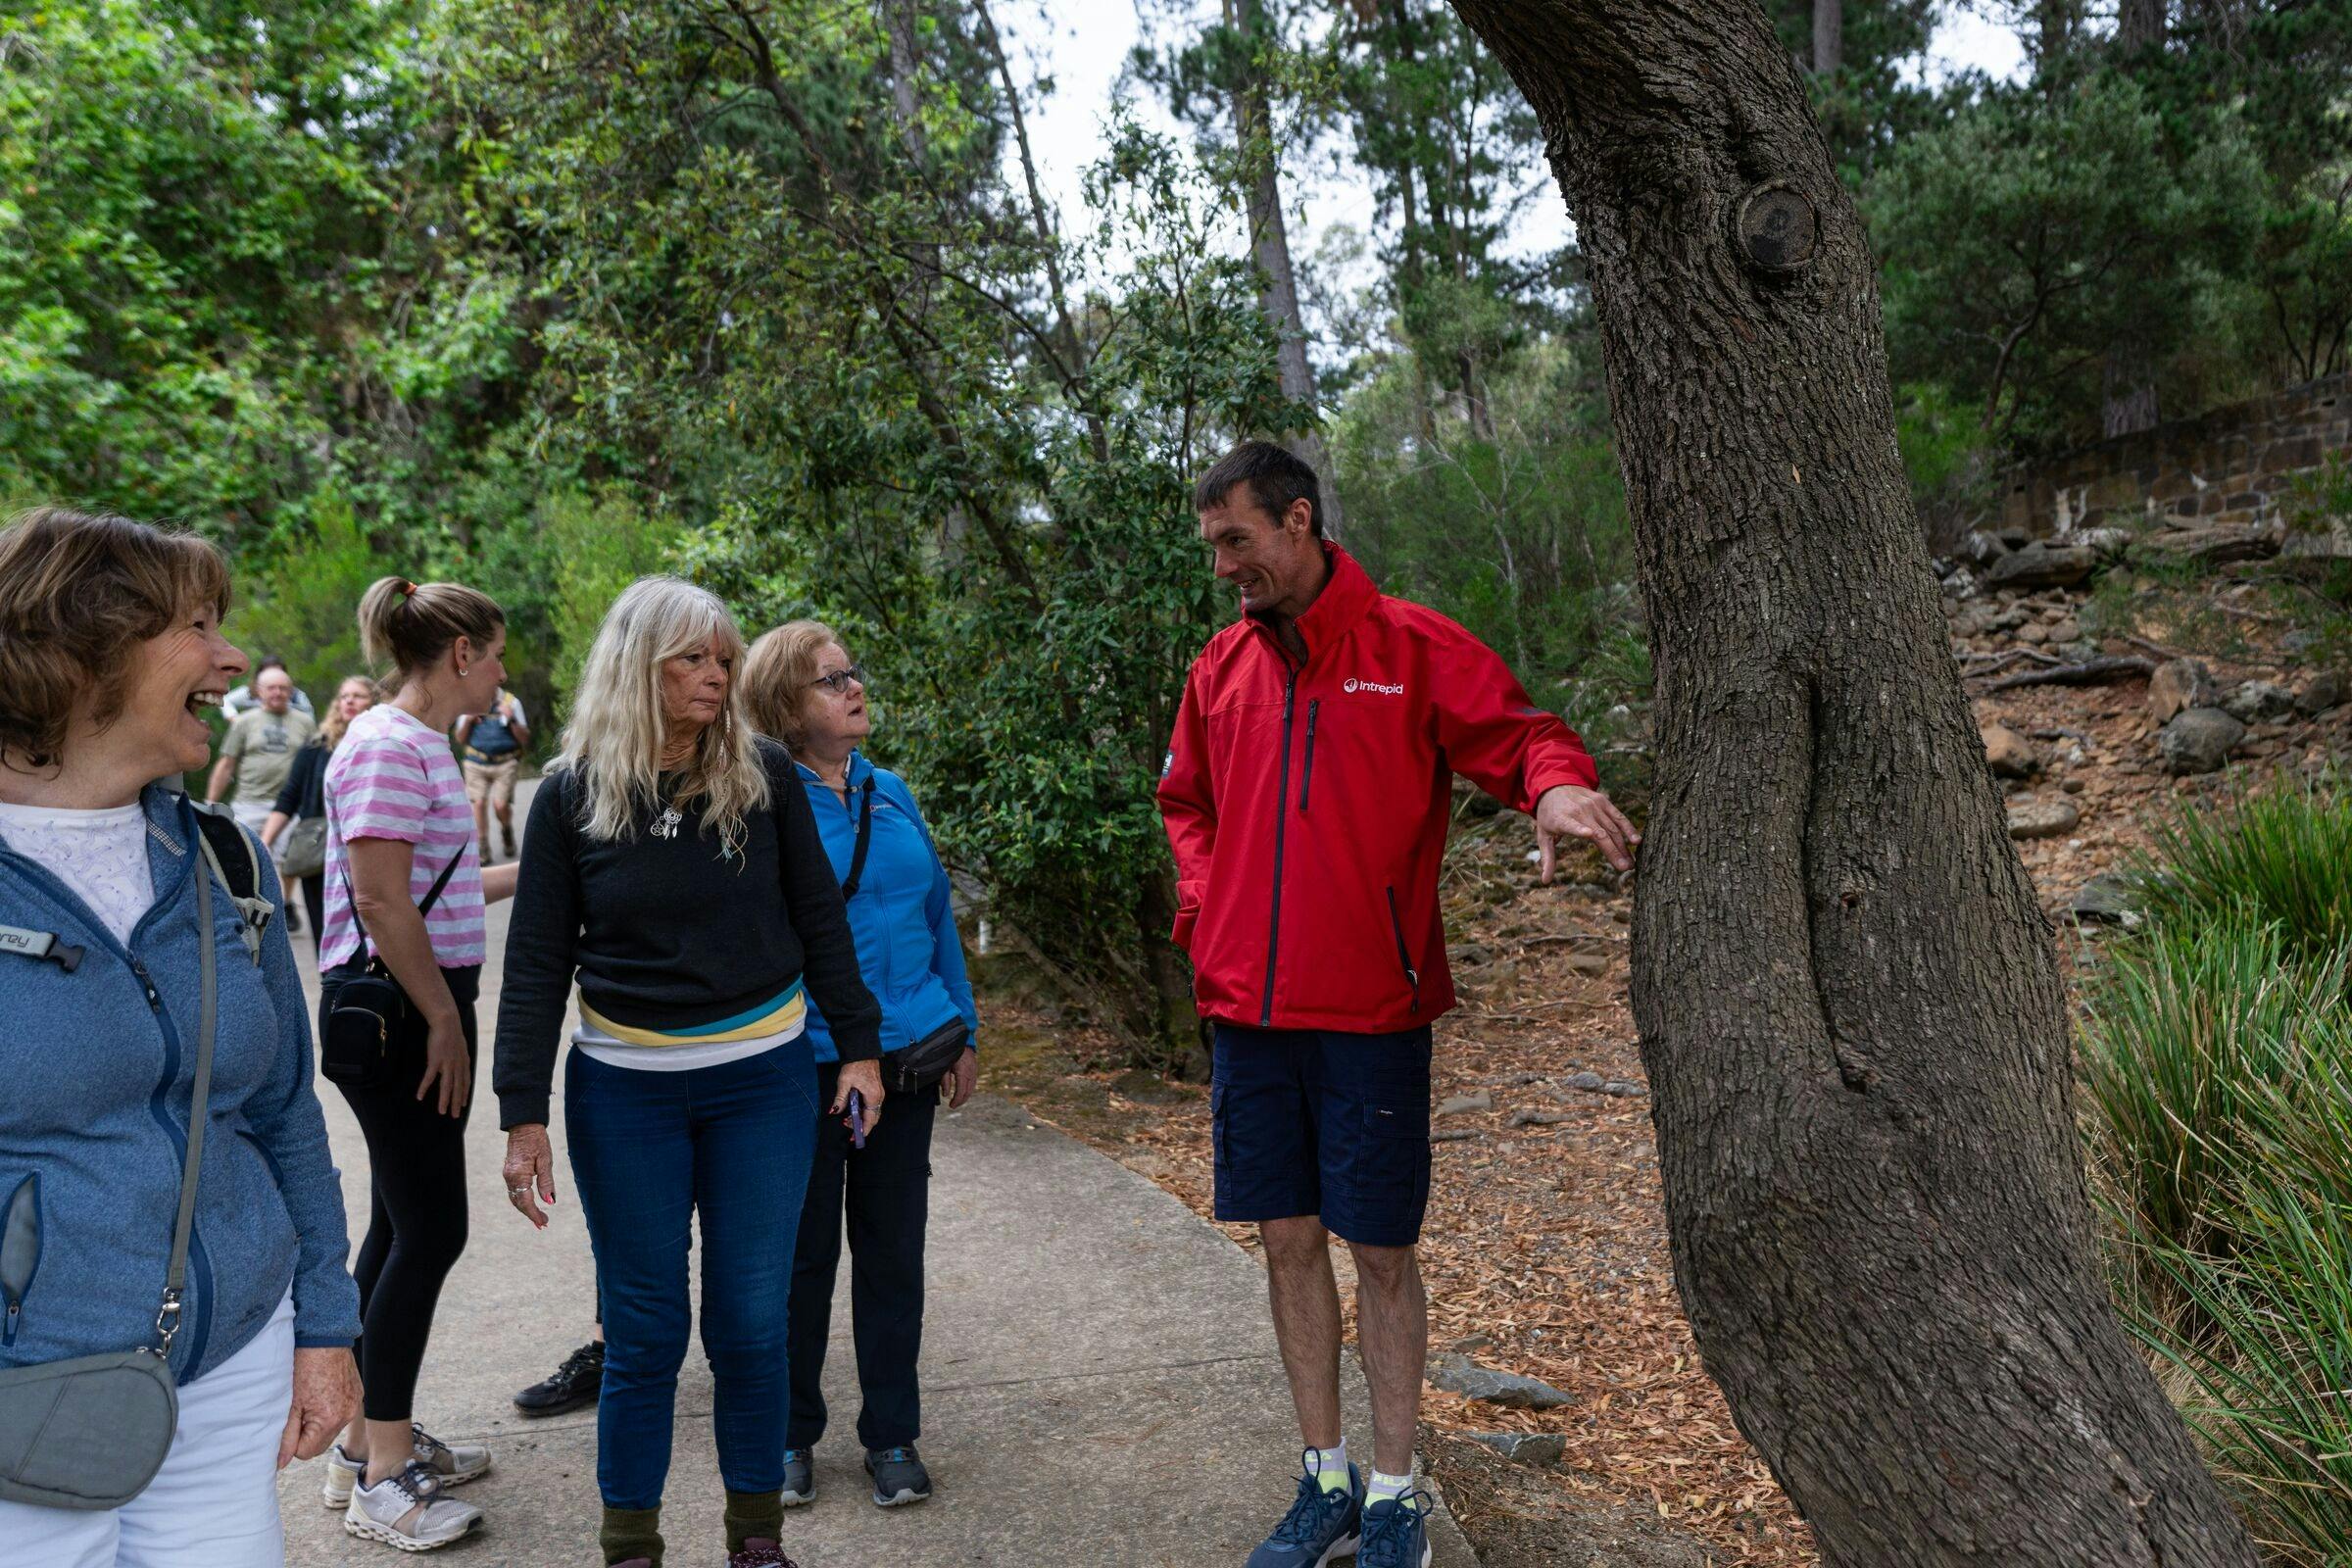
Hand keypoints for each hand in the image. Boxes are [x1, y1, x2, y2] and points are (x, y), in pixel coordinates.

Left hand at [279, 1347, 359, 1468]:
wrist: (324, 1336)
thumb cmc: (304, 1365)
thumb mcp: (288, 1403)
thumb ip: (285, 1436)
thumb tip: (280, 1462)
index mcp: (330, 1420)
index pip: (305, 1453)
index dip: (292, 1442)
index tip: (287, 1423)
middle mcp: (347, 1415)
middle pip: (319, 1444)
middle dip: (305, 1435)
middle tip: (296, 1411)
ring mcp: (355, 1404)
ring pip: (330, 1429)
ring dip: (318, 1422)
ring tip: (309, 1399)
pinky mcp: (357, 1394)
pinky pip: (340, 1412)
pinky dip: (329, 1409)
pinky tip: (321, 1392)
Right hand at [417, 1012, 470, 1117]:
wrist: (447, 1021)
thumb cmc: (451, 1031)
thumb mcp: (460, 1045)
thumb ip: (460, 1055)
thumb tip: (460, 1059)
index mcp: (463, 1062)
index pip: (465, 1081)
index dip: (465, 1093)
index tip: (464, 1104)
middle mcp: (458, 1066)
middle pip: (458, 1088)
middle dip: (457, 1103)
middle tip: (455, 1116)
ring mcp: (447, 1064)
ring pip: (447, 1087)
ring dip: (444, 1100)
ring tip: (442, 1112)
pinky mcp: (436, 1061)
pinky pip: (429, 1078)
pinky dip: (424, 1088)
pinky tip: (419, 1096)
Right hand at [504, 1124, 556, 1228]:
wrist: (524, 1125)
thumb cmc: (537, 1140)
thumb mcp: (546, 1161)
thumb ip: (547, 1182)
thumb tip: (550, 1202)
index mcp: (518, 1175)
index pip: (526, 1201)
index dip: (534, 1214)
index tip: (543, 1223)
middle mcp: (509, 1177)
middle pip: (518, 1202)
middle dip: (530, 1214)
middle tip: (543, 1224)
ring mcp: (507, 1174)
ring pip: (515, 1198)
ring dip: (526, 1209)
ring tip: (539, 1217)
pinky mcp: (509, 1172)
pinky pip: (514, 1190)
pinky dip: (522, 1199)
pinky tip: (531, 1203)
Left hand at [834, 1057, 884, 1136]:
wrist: (862, 1052)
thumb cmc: (855, 1065)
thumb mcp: (844, 1083)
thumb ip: (840, 1099)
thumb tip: (834, 1111)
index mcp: (873, 1097)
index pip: (870, 1119)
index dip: (863, 1130)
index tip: (855, 1137)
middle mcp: (879, 1097)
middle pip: (873, 1118)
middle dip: (861, 1125)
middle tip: (847, 1126)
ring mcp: (879, 1094)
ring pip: (873, 1112)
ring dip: (862, 1118)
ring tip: (848, 1118)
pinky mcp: (877, 1090)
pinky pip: (872, 1106)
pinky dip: (864, 1111)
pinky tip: (854, 1109)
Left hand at [944, 1046, 977, 1109]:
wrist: (961, 1040)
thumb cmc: (950, 1052)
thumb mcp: (944, 1066)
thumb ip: (945, 1081)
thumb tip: (945, 1094)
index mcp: (962, 1072)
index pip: (961, 1091)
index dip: (956, 1100)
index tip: (951, 1105)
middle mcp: (971, 1072)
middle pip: (968, 1092)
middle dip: (961, 1100)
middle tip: (953, 1105)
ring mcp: (974, 1070)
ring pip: (972, 1088)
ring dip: (965, 1096)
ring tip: (958, 1100)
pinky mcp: (975, 1068)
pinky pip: (973, 1082)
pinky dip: (968, 1089)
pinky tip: (963, 1091)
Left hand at [1534, 784, 1640, 878]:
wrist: (1556, 786)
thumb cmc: (1550, 815)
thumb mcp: (1543, 835)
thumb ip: (1547, 858)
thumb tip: (1545, 881)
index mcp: (1562, 819)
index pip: (1571, 825)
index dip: (1580, 830)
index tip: (1589, 834)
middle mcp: (1580, 811)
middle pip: (1600, 833)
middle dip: (1614, 851)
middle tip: (1625, 868)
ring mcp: (1593, 805)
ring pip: (1612, 828)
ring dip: (1623, 846)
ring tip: (1631, 862)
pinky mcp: (1603, 801)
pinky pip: (1618, 816)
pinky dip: (1628, 828)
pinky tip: (1636, 840)